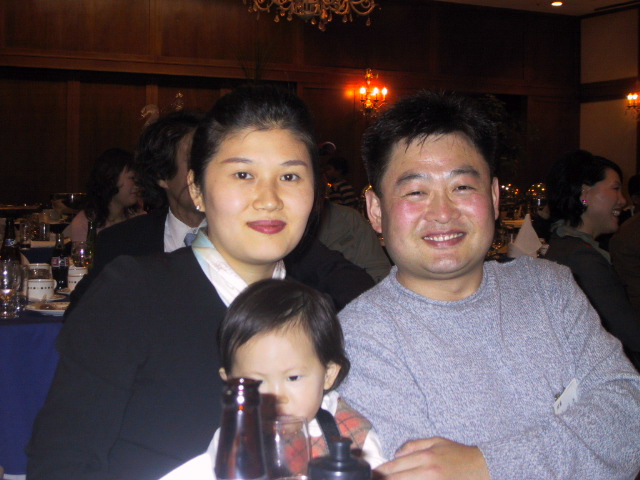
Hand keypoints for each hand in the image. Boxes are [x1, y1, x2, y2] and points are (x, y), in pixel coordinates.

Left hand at [374, 437, 489, 479]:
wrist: (484, 468)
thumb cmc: (459, 455)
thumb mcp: (437, 442)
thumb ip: (414, 446)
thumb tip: (395, 454)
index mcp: (426, 457)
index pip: (394, 467)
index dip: (380, 473)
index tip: (372, 475)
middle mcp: (428, 473)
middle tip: (373, 479)